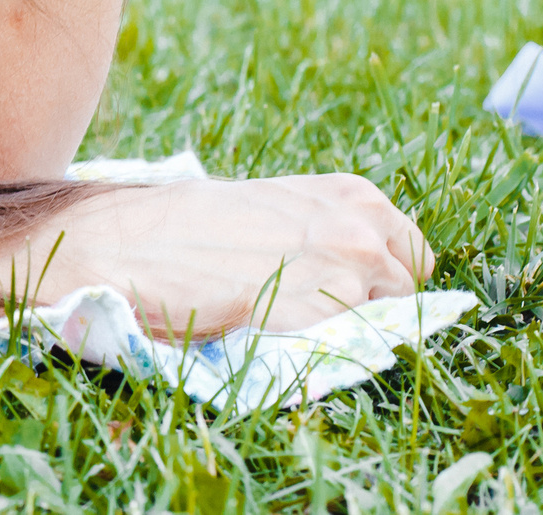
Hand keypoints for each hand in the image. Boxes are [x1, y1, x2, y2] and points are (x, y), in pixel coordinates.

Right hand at [46, 174, 434, 338]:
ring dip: (343, 325)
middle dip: (372, 301)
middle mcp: (361, 230)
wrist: (130, 242)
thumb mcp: (272, 205)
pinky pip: (341, 346)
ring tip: (285, 314)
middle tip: (313, 304)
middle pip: (408, 290)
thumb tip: (355, 266)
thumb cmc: (190, 222)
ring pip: (381, 323)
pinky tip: (271, 326)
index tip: (349, 285)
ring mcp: (345, 275)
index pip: (412, 252)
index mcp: (352, 196)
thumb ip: (321, 227)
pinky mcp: (315, 318)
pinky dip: (314, 343)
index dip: (382, 274)